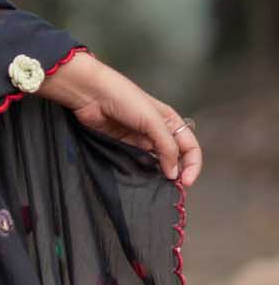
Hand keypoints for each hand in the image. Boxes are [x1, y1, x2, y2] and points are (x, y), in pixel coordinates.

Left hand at [37, 51, 201, 187]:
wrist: (92, 95)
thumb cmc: (124, 98)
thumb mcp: (152, 121)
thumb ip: (166, 146)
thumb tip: (173, 171)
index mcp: (170, 121)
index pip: (190, 147)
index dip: (192, 165)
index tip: (185, 182)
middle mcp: (158, 132)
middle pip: (176, 157)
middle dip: (178, 173)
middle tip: (174, 189)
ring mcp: (140, 140)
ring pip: (157, 162)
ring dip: (159, 175)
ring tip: (158, 188)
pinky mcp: (124, 146)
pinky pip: (138, 162)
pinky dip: (142, 171)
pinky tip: (141, 179)